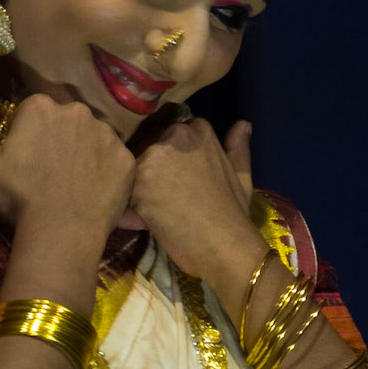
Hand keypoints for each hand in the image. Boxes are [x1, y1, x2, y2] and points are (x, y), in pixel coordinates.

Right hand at [0, 84, 134, 239]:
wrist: (60, 234)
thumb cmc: (17, 198)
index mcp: (40, 107)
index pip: (35, 114)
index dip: (29, 140)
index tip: (26, 165)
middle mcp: (77, 110)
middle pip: (66, 122)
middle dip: (59, 142)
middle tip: (49, 177)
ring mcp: (106, 134)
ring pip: (92, 139)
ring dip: (84, 155)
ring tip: (72, 187)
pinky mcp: (126, 159)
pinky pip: (115, 160)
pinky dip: (106, 173)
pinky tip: (93, 194)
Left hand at [123, 117, 263, 282]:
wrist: (224, 244)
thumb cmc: (234, 213)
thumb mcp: (241, 176)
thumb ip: (237, 148)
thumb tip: (243, 124)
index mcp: (198, 130)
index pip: (171, 137)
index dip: (171, 162)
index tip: (179, 181)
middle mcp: (174, 136)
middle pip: (149, 151)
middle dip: (152, 173)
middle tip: (167, 201)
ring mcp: (153, 158)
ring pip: (134, 172)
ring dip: (139, 192)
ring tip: (158, 214)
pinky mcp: (138, 183)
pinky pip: (124, 194)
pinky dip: (130, 211)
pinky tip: (147, 223)